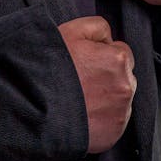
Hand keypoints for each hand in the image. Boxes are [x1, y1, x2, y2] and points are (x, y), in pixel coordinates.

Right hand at [57, 16, 135, 153]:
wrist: (35, 105)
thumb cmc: (50, 67)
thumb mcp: (71, 31)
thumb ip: (97, 27)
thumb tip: (109, 38)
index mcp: (118, 59)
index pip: (121, 52)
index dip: (102, 55)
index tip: (86, 62)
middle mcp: (125, 86)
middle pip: (123, 77)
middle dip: (107, 77)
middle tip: (81, 81)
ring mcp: (121, 112)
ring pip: (119, 100)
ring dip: (106, 98)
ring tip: (80, 98)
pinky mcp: (114, 134)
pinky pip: (113, 122)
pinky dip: (101, 118)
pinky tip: (82, 113)